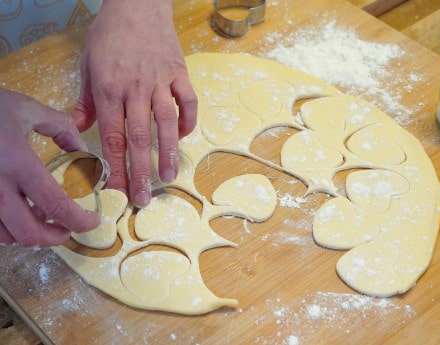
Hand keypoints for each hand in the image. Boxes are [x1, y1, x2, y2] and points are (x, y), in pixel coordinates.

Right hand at [0, 89, 99, 246]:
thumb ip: (61, 128)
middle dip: (55, 238)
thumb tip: (82, 148)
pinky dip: (6, 228)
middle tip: (67, 229)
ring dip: (28, 233)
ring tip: (40, 218)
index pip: (56, 205)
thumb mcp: (26, 109)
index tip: (91, 220)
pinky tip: (14, 212)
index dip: (79, 220)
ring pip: (5, 236)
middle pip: (29, 233)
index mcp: (16, 162)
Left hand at [73, 0, 197, 207]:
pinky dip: (189, 120)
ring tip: (168, 177)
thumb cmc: (110, 34)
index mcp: (109, 89)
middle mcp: (135, 89)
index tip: (118, 192)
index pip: (112, 138)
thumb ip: (85, 100)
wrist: (137, 4)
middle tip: (143, 199)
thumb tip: (77, 129)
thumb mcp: (87, 64)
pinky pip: (188, 101)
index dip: (116, 168)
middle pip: (139, 138)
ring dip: (168, 152)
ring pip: (166, 123)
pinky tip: (184, 136)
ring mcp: (160, 81)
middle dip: (140, 172)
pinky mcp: (180, 73)